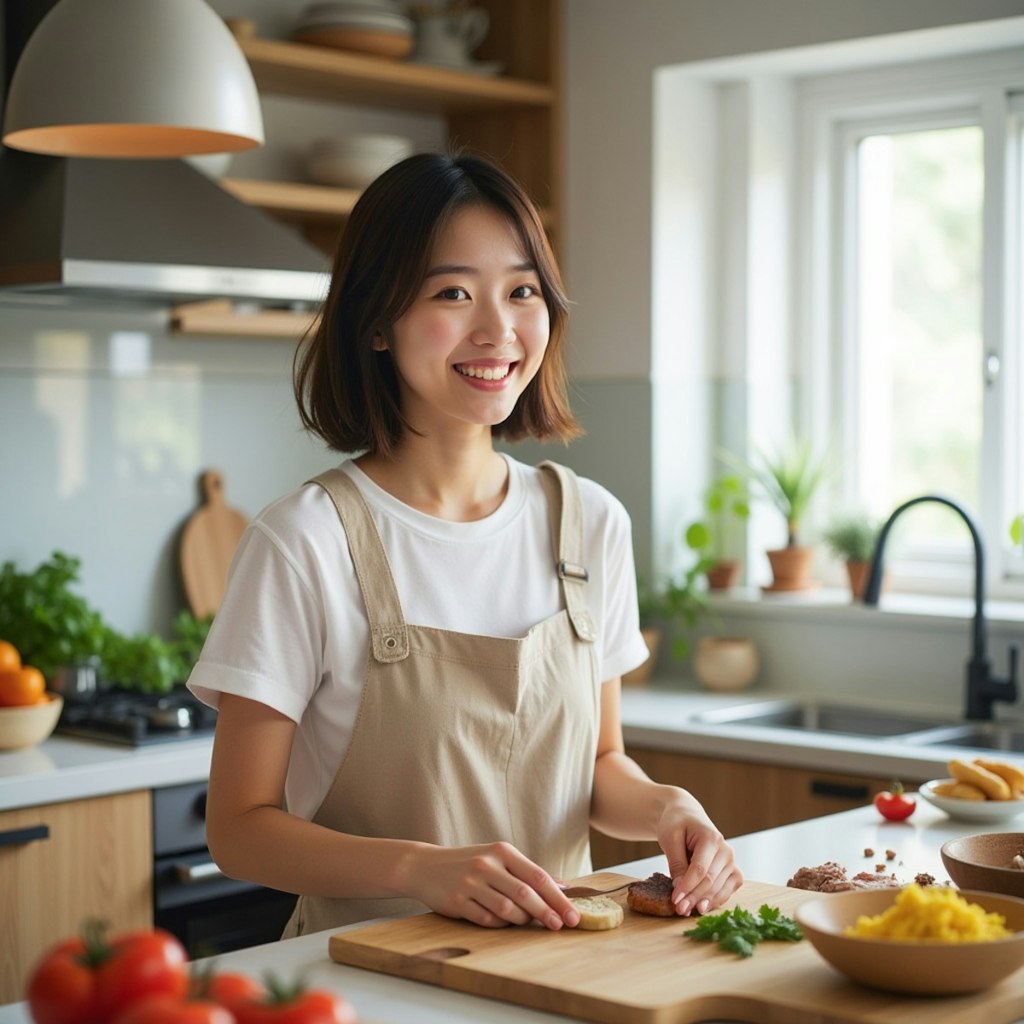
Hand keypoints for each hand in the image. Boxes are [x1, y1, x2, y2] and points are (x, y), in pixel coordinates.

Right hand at [399, 841, 580, 929]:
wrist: (425, 865)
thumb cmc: (468, 863)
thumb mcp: (497, 858)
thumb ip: (526, 872)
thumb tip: (562, 886)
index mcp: (501, 851)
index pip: (537, 876)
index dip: (558, 898)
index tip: (573, 914)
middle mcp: (487, 864)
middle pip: (525, 894)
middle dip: (547, 913)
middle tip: (561, 926)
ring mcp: (471, 883)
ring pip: (507, 910)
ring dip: (522, 920)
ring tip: (527, 922)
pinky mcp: (457, 901)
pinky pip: (486, 919)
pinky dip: (499, 924)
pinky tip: (501, 921)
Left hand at [656, 798, 742, 916]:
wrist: (686, 815)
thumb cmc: (676, 824)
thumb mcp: (670, 837)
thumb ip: (677, 863)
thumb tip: (680, 887)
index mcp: (711, 838)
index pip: (700, 869)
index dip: (687, 887)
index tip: (675, 900)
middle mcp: (726, 850)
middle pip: (710, 881)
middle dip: (694, 897)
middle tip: (679, 910)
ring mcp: (731, 861)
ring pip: (720, 888)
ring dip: (704, 902)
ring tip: (688, 911)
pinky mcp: (732, 871)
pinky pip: (728, 890)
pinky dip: (716, 900)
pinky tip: (703, 906)